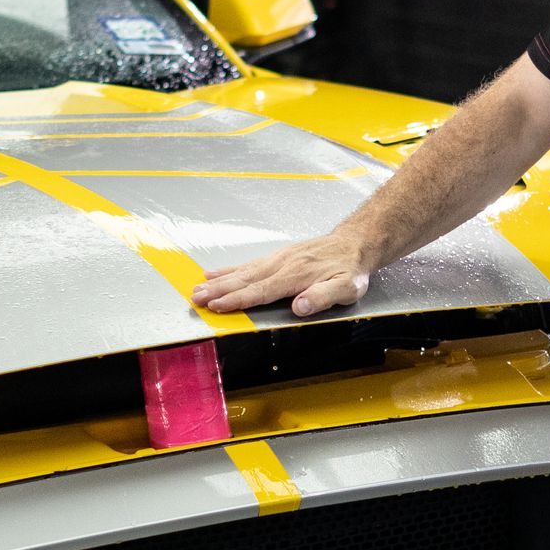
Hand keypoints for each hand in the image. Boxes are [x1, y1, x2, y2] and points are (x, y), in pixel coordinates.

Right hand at [192, 233, 369, 319]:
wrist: (354, 243)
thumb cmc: (350, 270)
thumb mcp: (346, 288)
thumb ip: (323, 296)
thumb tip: (300, 306)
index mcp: (296, 275)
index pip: (262, 291)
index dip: (238, 300)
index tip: (217, 306)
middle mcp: (282, 264)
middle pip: (245, 280)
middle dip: (218, 290)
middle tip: (195, 299)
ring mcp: (277, 259)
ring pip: (242, 271)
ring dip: (218, 281)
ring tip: (196, 288)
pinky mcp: (276, 256)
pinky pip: (248, 264)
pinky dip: (229, 269)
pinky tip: (214, 274)